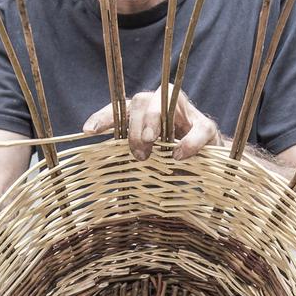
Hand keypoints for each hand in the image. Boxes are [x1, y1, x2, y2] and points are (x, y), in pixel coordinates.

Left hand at [80, 88, 219, 160]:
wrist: (207, 162)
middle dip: (134, 126)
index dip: (103, 119)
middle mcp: (160, 105)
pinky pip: (199, 129)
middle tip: (136, 152)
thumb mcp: (148, 161)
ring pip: (165, 103)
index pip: (118, 110)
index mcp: (141, 114)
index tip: (88, 131)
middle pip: (140, 101)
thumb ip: (132, 165)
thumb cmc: (169, 160)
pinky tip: (178, 156)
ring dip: (154, 121)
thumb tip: (111, 194)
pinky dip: (188, 142)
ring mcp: (185, 111)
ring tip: (150, 142)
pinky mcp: (206, 126)